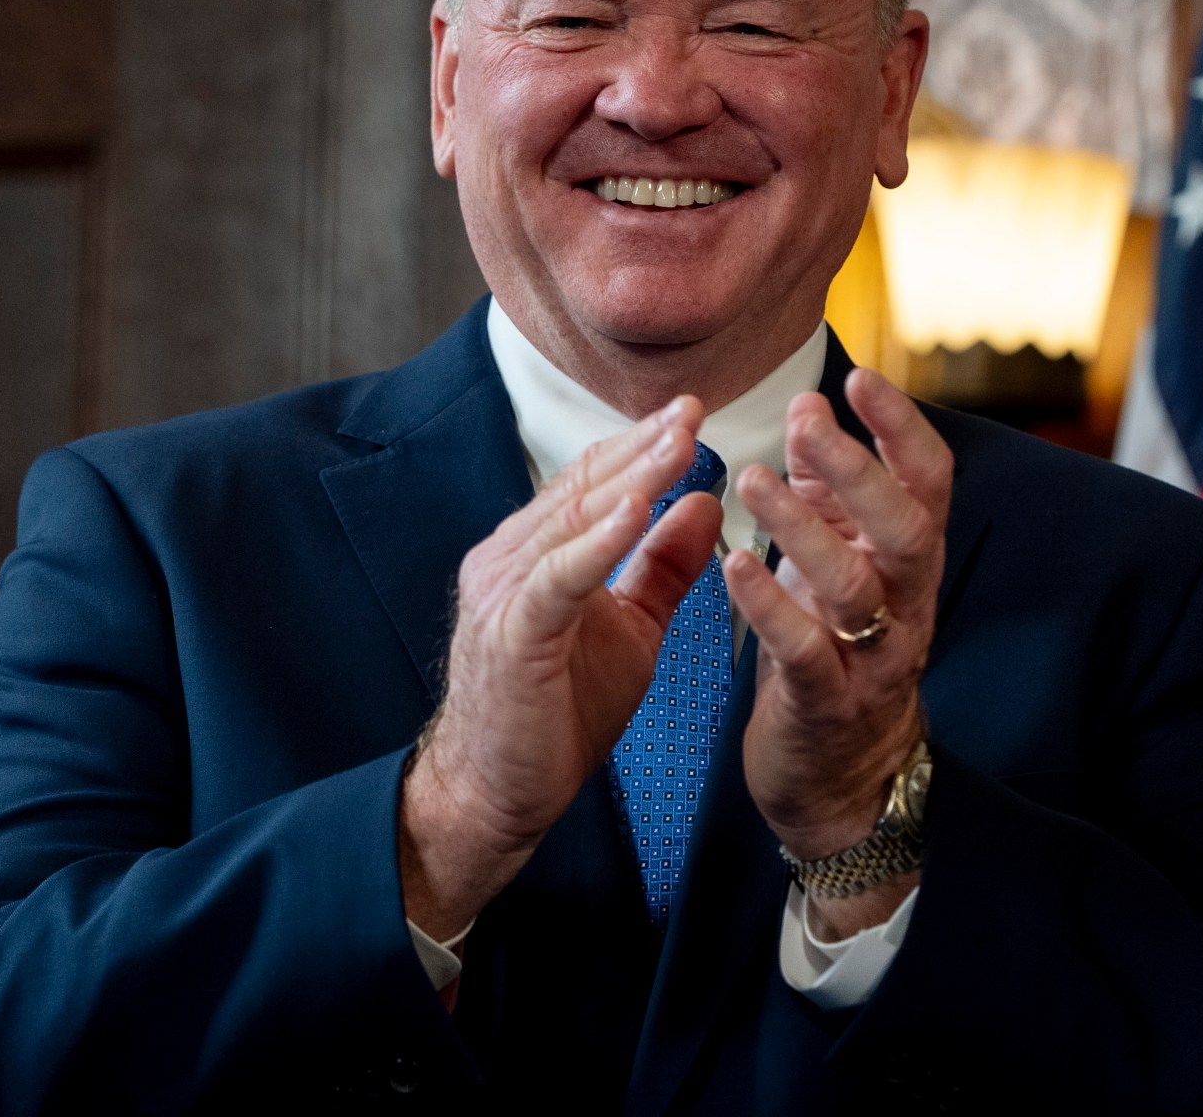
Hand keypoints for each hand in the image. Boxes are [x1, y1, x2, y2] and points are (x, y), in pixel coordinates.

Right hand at [399, 398, 721, 939]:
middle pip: (582, 487)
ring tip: (676, 445)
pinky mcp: (511, 631)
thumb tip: (704, 502)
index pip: (591, 483)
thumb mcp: (631, 629)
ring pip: (571, 521)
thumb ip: (662, 566)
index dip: (640, 445)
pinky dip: (596, 541)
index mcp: (536, 553)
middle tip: (692, 409)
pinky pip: (558, 576)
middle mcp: (510, 558)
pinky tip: (634, 511)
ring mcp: (504, 591)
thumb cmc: (557, 714)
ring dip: (628, 479)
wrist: (498, 793)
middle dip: (640, 447)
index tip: (691, 413)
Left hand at [725, 369, 951, 937]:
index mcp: (909, 562)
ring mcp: (873, 659)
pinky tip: (734, 564)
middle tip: (806, 420)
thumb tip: (812, 406)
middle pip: (905, 527)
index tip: (861, 377)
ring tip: (753, 479)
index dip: (902, 428)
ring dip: (802, 528)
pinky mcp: (828, 705)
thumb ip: (829, 493)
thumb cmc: (836, 652)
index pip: (928, 482)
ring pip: (853, 586)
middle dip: (857, 469)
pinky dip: (771, 606)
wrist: (841, 781)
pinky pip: (807, 652)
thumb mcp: (841, 563)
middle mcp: (906, 605)